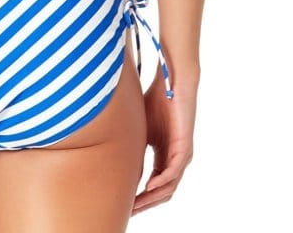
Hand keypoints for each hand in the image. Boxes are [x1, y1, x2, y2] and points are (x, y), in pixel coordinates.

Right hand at [132, 67, 196, 214]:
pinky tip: (148, 187)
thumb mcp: (137, 127)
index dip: (140, 196)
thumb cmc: (155, 99)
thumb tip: (108, 151)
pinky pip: (173, 171)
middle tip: (128, 212)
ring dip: (151, 198)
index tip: (124, 203)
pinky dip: (161, 182)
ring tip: (135, 205)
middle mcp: (175, 159)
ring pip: (168, 186)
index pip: (153, 184)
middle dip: (144, 203)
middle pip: (161, 191)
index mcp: (164, 155)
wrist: (172, 82)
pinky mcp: (184, 147)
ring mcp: (181, 155)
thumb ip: (129, 142)